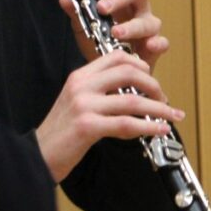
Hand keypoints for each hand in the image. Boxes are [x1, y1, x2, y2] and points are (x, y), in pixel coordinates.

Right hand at [34, 49, 184, 182]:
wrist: (38, 154)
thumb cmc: (60, 132)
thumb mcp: (75, 103)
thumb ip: (98, 93)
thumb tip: (131, 94)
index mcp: (79, 77)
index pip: (115, 57)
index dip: (140, 64)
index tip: (152, 77)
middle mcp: (81, 86)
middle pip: (128, 72)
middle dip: (154, 85)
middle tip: (165, 98)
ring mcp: (83, 105)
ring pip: (133, 100)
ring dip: (159, 108)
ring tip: (172, 116)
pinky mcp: (87, 126)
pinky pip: (126, 124)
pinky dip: (148, 127)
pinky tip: (159, 130)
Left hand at [59, 0, 169, 71]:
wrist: (106, 69)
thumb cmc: (97, 41)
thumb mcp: (81, 26)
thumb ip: (74, 11)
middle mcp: (135, 6)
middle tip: (102, 8)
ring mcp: (147, 25)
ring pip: (149, 18)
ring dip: (132, 25)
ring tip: (115, 33)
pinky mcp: (154, 46)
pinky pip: (162, 42)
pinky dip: (157, 43)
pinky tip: (148, 45)